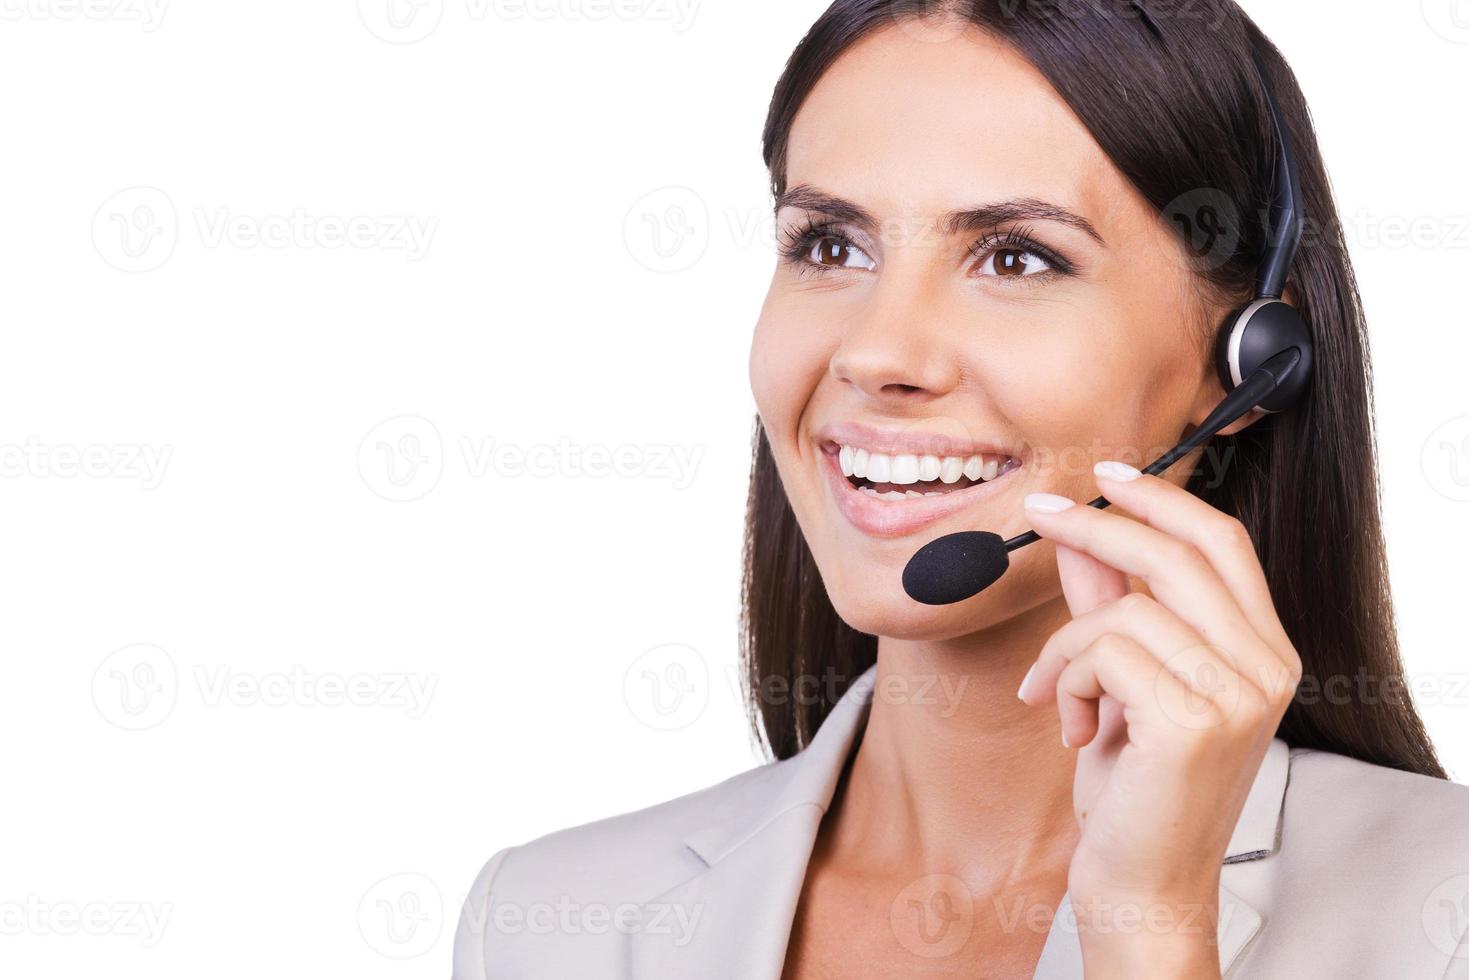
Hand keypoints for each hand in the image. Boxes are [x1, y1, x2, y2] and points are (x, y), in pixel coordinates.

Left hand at [1014, 460, 1301, 978]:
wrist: (1142, 882)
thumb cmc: (1135, 787)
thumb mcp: (1122, 682)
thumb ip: (1110, 605)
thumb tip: (1081, 533)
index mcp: (1264, 651)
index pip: (1222, 542)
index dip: (1161, 498)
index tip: (1103, 473)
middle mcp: (1267, 668)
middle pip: (1176, 554)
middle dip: (1094, 526)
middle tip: (1035, 514)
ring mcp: (1239, 694)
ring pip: (1124, 610)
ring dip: (1066, 650)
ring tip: (1059, 700)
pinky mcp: (1195, 721)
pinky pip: (1101, 653)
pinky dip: (1064, 681)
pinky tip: (1073, 729)